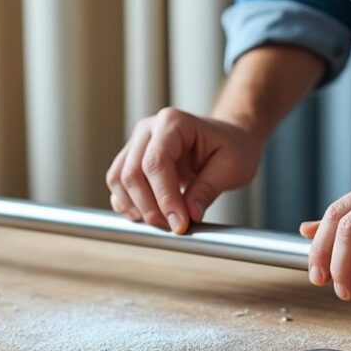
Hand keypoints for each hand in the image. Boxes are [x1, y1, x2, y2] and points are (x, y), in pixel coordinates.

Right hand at [106, 107, 262, 232]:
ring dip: (136, 208)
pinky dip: (127, 204)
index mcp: (173, 122)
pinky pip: (118, 184)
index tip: (179, 224)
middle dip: (150, 208)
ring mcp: (136, 144)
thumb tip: (188, 215)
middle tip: (174, 227)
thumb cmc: (232, 148)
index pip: (156, 163)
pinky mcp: (131, 160)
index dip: (164, 198)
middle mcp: (148, 130)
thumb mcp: (232, 167)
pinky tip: (147, 216)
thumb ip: (208, 189)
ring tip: (163, 223)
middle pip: (132, 173)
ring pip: (119, 179)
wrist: (229, 141)